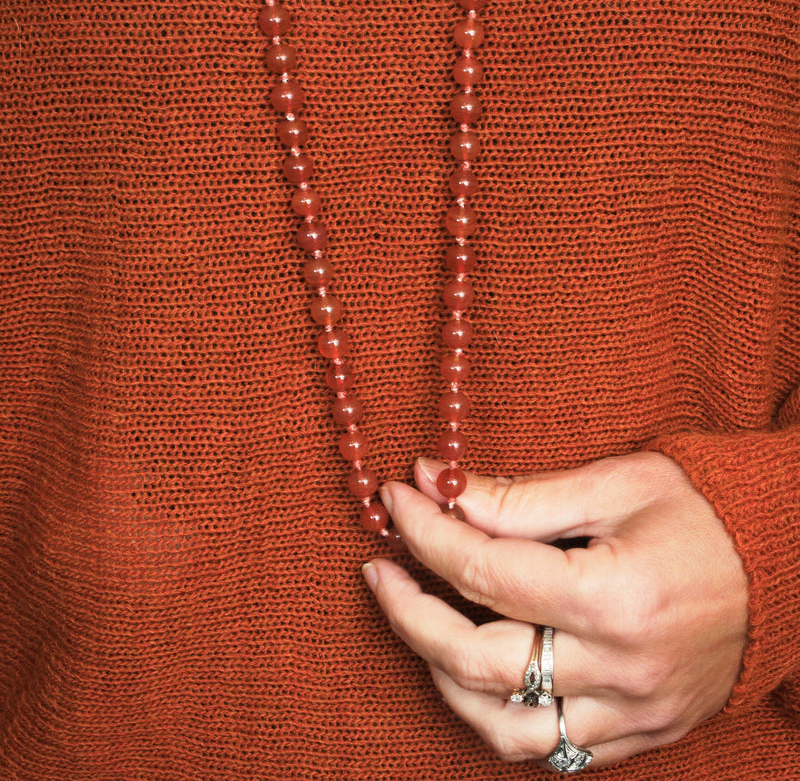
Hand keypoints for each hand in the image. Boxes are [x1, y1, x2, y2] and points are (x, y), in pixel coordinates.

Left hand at [362, 452, 748, 765]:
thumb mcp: (615, 483)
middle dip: (408, 611)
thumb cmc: (704, 511)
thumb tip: (436, 486)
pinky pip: (548, 749)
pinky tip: (474, 670)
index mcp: (616, 597)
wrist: (785, 561)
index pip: (484, 570)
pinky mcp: (639, 733)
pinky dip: (495, 714)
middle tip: (380, 568)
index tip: (395, 498)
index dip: (425, 531)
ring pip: (502, 726)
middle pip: (476, 660)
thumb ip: (520, 497)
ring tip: (417, 621)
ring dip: (441, 675)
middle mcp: (620, 670)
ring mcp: (631, 714)